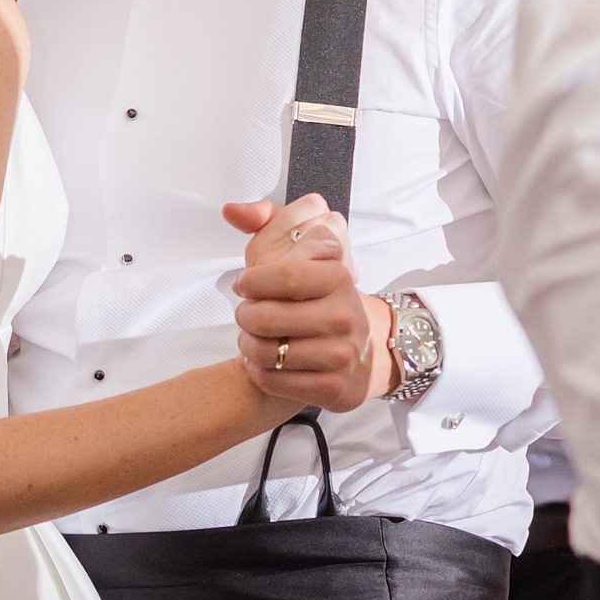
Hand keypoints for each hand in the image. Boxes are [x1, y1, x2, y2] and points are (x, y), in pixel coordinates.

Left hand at [223, 197, 395, 411]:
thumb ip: (267, 223)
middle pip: (264, 318)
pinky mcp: (334, 388)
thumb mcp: (305, 253)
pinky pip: (274, 381)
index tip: (243, 285)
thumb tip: (232, 210)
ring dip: (248, 346)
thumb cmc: (323, 300)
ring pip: (266, 353)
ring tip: (254, 340)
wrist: (367, 352)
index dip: (252, 282)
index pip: (283, 276)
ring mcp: (341, 355)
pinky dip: (260, 372)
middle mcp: (344, 316)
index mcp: (339, 278)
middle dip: (245, 317)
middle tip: (248, 316)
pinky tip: (267, 363)